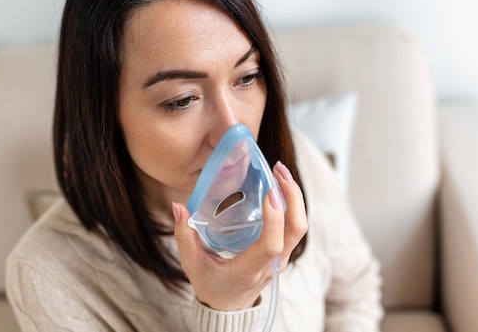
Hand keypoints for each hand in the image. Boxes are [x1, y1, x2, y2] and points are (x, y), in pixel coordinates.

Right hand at [172, 161, 307, 310]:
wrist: (228, 306)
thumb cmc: (210, 284)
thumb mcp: (192, 263)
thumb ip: (184, 235)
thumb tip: (178, 206)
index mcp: (249, 269)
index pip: (271, 245)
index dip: (275, 219)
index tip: (270, 194)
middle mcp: (271, 264)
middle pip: (296, 230)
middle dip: (292, 197)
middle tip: (278, 171)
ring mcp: (281, 258)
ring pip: (299, 227)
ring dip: (294, 197)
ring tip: (280, 172)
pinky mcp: (282, 251)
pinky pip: (294, 227)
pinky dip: (291, 204)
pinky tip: (277, 186)